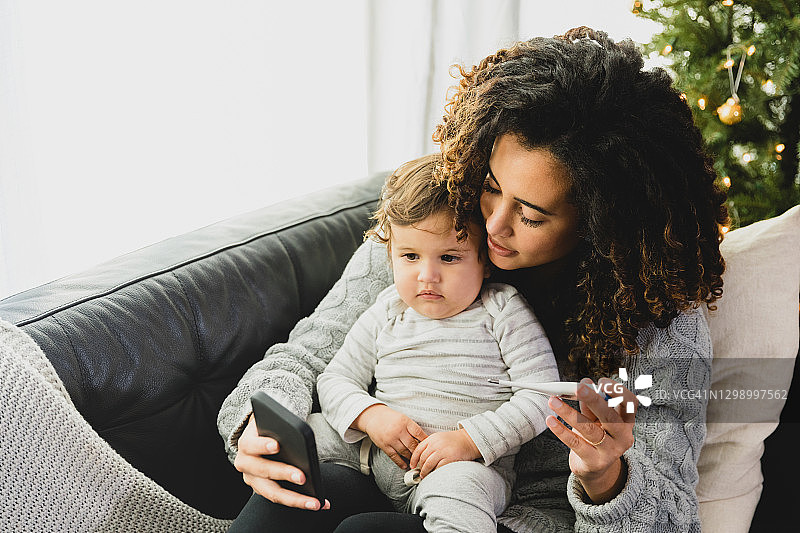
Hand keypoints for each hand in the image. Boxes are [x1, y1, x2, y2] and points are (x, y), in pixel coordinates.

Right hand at [234, 414, 330, 510]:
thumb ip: (280, 429)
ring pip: (273, 493)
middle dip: (284, 474)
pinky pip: (282, 499)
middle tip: (302, 477)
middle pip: (263, 471)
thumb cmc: (271, 430)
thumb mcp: (272, 425)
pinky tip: (319, 503)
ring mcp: (253, 480)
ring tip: (315, 502)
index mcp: (246, 444)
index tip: (277, 446)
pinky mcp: (263, 491)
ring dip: (295, 499)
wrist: (261, 438)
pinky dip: (301, 502)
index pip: (251, 444)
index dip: (262, 445)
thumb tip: (298, 435)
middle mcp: (245, 464)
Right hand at [353, 405, 427, 468]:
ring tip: (416, 462)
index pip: (418, 433)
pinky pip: (394, 457)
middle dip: (419, 452)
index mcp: (404, 422)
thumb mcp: (403, 418)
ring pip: (404, 452)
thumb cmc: (391, 418)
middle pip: (412, 445)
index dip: (425, 441)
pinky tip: (405, 466)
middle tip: (424, 457)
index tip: (430, 446)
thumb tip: (424, 440)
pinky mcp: (384, 446)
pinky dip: (401, 463)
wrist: (373, 417)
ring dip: (411, 458)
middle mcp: (398, 430)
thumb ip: (412, 428)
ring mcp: (391, 439)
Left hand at [409, 429, 481, 478]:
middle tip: (419, 473)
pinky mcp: (449, 458)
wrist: (468, 440)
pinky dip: (434, 472)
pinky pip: (438, 468)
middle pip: (422, 458)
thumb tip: (421, 458)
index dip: (413, 459)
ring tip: (424, 476)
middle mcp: (436, 444)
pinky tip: (434, 475)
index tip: (412, 466)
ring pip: (428, 464)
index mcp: (432, 439)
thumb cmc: (454, 440)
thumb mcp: (439, 438)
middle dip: (420, 467)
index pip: (418, 449)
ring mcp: (442, 451)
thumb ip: (430, 445)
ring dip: (425, 472)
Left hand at [546, 377, 635, 503]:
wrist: (596, 468)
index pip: (630, 404)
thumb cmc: (596, 436)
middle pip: (609, 416)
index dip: (618, 392)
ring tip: (553, 401)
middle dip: (593, 400)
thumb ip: (591, 404)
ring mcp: (610, 451)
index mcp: (626, 421)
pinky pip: (576, 444)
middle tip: (578, 387)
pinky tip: (551, 420)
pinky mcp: (595, 462)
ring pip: (590, 429)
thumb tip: (585, 383)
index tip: (601, 382)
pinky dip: (561, 430)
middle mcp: (623, 436)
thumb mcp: (596, 419)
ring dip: (569, 413)